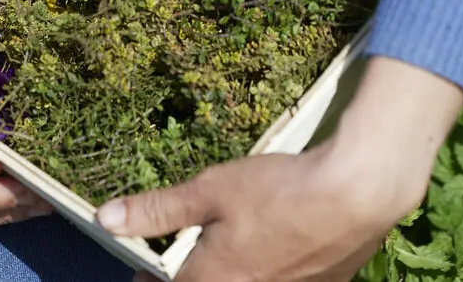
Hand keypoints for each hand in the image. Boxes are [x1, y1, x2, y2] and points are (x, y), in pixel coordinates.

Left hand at [96, 57, 462, 281]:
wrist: (358, 193)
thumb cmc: (278, 190)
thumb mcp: (208, 191)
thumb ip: (157, 211)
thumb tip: (104, 220)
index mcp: (212, 280)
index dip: (149, 278)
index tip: (141, 269)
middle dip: (192, 274)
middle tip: (177, 259)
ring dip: (229, 272)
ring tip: (229, 247)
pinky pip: (281, 280)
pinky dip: (270, 268)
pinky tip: (274, 242)